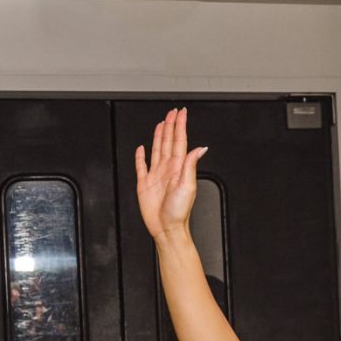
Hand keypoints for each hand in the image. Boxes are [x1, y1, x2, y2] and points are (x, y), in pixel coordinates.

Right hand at [134, 106, 207, 242]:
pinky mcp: (145, 184)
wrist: (167, 228)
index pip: (180, 141)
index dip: (180, 126)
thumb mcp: (187, 186)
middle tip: (172, 112)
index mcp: (178, 168)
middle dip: (170, 126)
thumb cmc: (179, 212)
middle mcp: (168, 169)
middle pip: (168, 141)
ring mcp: (156, 175)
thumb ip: (191, 165)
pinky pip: (141, 166)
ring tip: (161, 124)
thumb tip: (200, 148)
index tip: (182, 113)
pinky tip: (141, 149)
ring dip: (159, 136)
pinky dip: (140, 156)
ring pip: (157, 149)